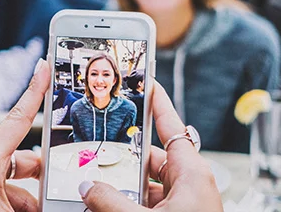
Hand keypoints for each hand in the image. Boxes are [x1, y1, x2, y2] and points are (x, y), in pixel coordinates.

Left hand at [0, 59, 48, 211]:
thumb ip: (38, 202)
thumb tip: (60, 199)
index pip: (17, 120)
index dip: (35, 91)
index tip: (44, 67)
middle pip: (19, 160)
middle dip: (39, 180)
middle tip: (54, 195)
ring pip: (9, 181)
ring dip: (25, 200)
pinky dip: (9, 204)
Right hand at [78, 83, 222, 211]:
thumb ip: (113, 202)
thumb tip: (88, 188)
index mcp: (192, 173)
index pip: (172, 126)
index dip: (158, 103)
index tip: (148, 82)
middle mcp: (190, 184)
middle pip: (151, 158)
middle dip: (124, 159)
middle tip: (98, 154)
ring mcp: (184, 203)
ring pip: (148, 185)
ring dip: (125, 188)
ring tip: (98, 189)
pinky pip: (150, 202)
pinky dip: (130, 203)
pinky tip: (109, 208)